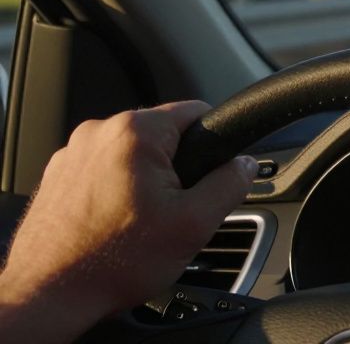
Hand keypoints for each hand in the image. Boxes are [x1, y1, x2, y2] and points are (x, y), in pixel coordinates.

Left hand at [0, 101, 257, 342]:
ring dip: (145, 183)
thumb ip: (229, 185)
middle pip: (164, 136)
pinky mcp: (57, 175)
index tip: (210, 176)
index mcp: (135, 132)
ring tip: (139, 225)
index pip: (197, 111)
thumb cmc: (113, 262)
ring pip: (133, 156)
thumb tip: (244, 165)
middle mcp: (99, 132)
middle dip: (176, 171)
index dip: (214, 144)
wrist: (48, 295)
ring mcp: (73, 153)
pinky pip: (104, 172)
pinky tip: (114, 227)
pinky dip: (116, 193)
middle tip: (172, 213)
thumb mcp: (193, 224)